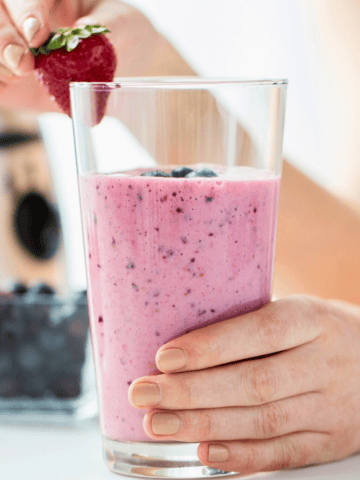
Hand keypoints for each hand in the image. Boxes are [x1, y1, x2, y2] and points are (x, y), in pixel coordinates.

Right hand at [0, 0, 167, 111]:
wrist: (129, 67)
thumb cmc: (124, 35)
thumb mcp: (124, 24)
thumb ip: (106, 26)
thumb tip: (82, 32)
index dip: (27, 9)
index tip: (37, 34)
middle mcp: (27, 15)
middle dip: (4, 35)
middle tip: (23, 62)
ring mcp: (16, 44)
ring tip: (17, 73)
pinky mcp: (11, 78)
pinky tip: (9, 82)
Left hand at [128, 295, 359, 473]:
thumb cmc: (319, 331)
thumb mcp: (297, 312)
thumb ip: (250, 325)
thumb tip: (182, 342)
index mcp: (313, 319)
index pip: (260, 332)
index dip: (211, 347)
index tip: (164, 358)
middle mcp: (325, 363)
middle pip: (255, 382)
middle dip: (192, 392)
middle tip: (143, 393)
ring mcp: (332, 407)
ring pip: (263, 422)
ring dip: (204, 425)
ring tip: (157, 423)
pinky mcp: (331, 441)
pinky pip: (284, 454)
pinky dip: (242, 457)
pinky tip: (203, 454)